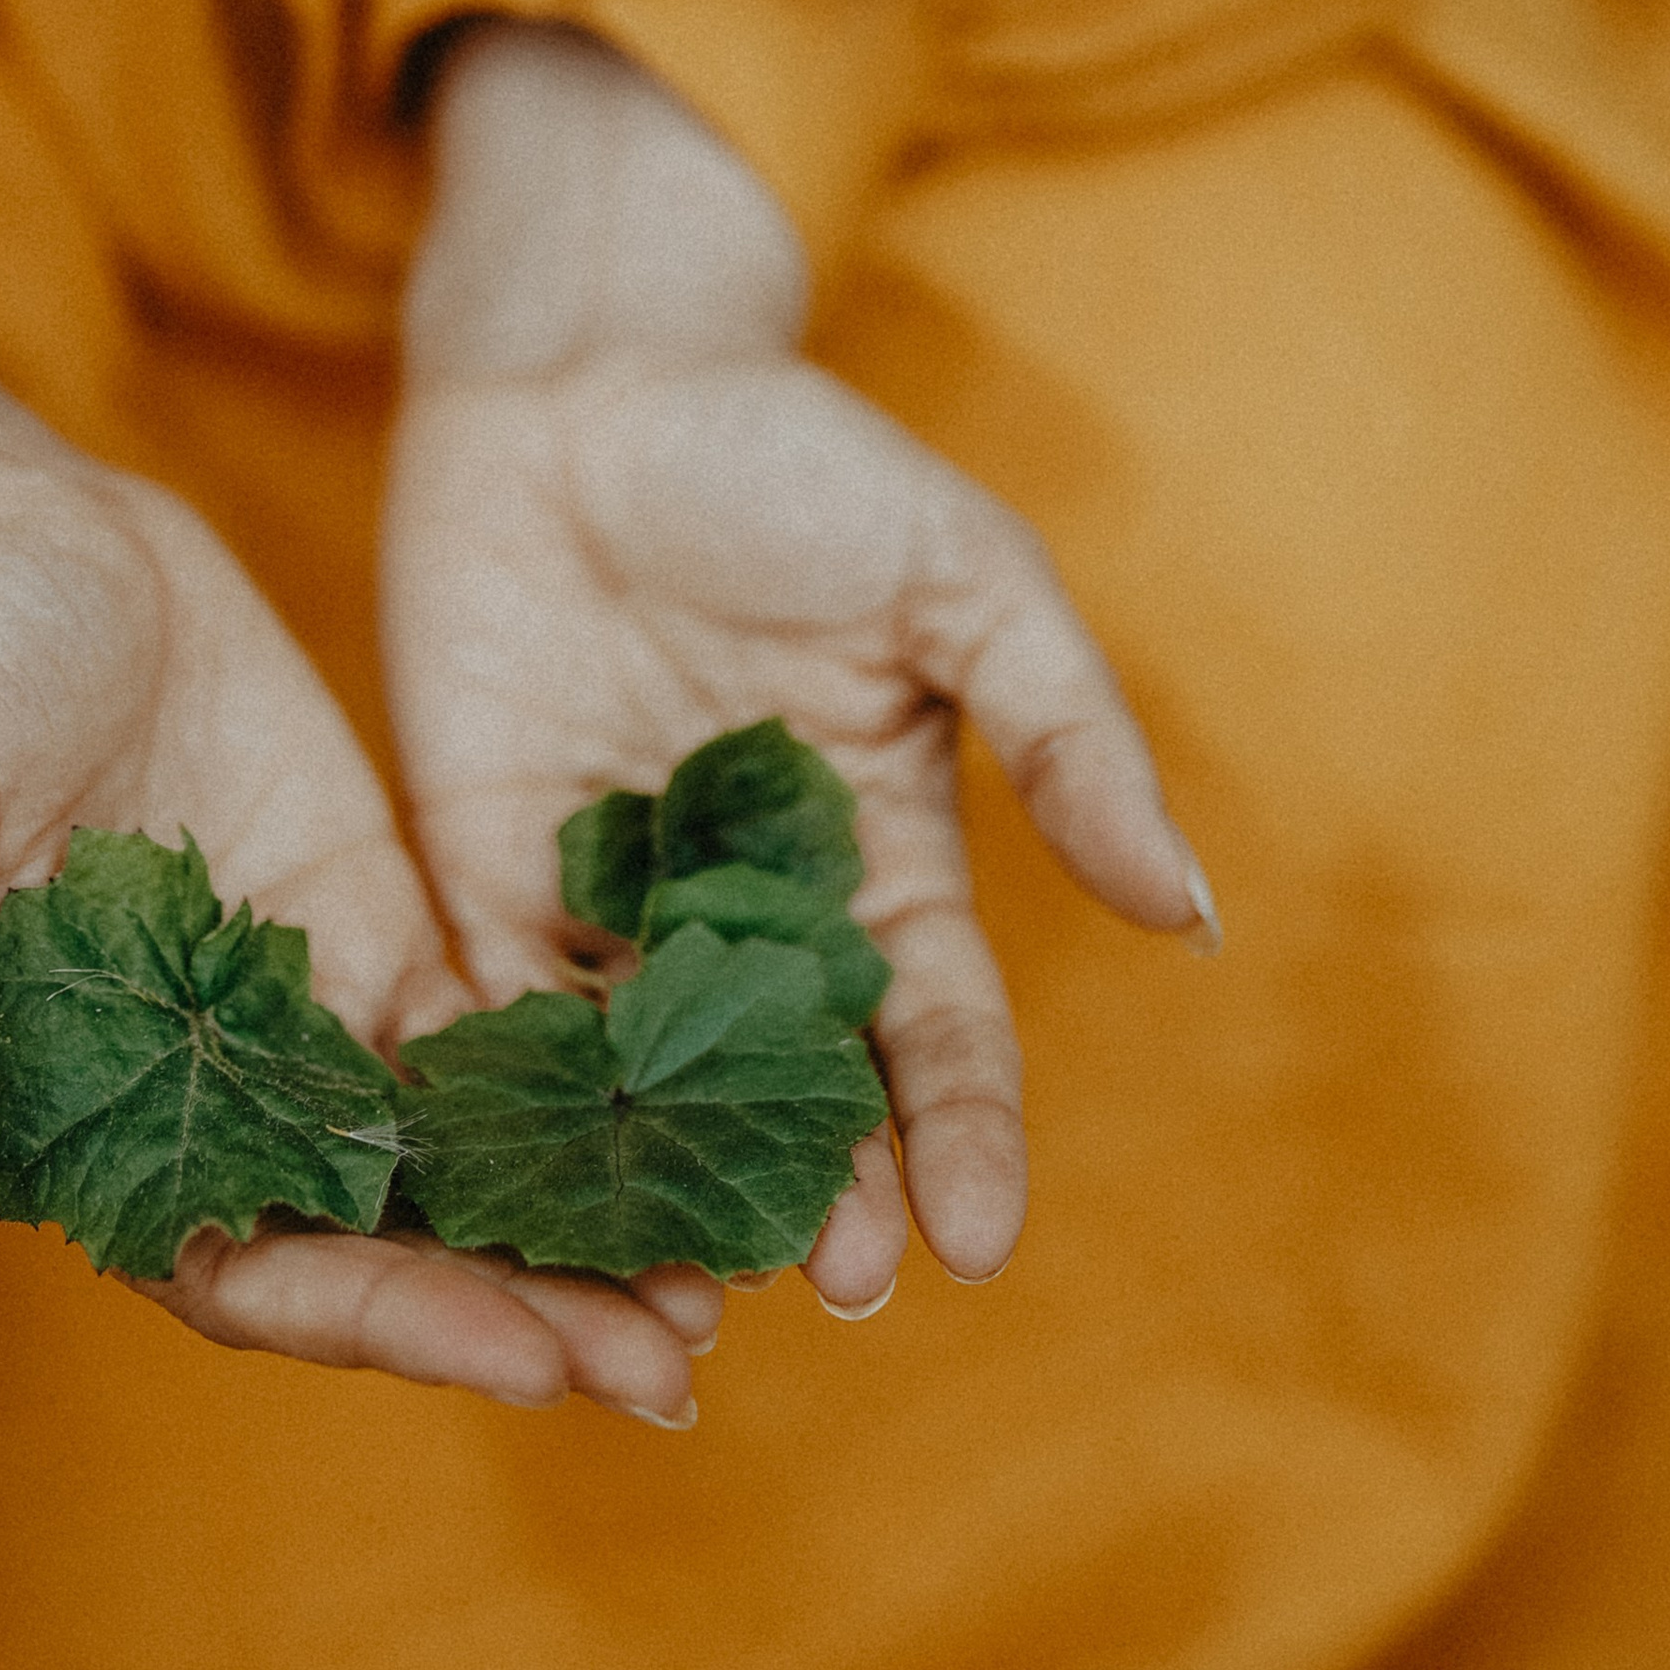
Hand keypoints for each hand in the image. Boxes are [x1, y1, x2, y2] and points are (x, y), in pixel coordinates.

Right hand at [0, 358, 715, 1420]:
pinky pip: (492, 1038)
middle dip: (523, 1313)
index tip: (532, 1365)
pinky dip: (583, 1096)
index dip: (388, 1325)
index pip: (252, 1274)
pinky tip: (694, 1127)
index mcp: (91, 1124)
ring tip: (717, 1287)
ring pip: (456, 1167)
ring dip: (573, 1234)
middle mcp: (210, 1101)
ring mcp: (303, 1013)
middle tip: (675, 1369)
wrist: (10, 536)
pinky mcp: (374, 922)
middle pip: (385, 1249)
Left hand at [383, 26, 1212, 1317]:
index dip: (962, 1132)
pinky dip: (513, 1110)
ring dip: (666, 1195)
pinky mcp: (481, 867)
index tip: (975, 1239)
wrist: (586, 370)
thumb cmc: (792, 458)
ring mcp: (615, 898)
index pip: (938, 1028)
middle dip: (822, 1194)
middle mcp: (750, 908)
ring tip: (683, 1299)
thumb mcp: (962, 578)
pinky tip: (523, 1195)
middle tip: (829, 1285)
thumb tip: (1189, 913)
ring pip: (650, 1087)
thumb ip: (1067, 741)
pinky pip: (497, 1013)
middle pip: (797, 1090)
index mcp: (880, 852)